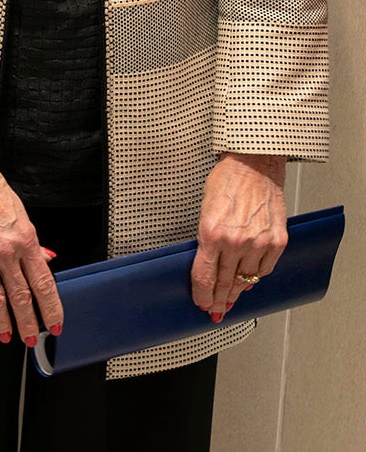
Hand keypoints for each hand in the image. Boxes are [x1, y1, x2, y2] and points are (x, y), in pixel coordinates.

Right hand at [0, 131, 61, 345]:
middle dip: (28, 322)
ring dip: (1, 321)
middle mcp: (4, 251)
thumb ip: (31, 239)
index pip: (43, 283)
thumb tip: (46, 258)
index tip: (55, 323)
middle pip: (20, 296)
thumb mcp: (19, 210)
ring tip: (7, 337)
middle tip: (31, 338)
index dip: (51, 308)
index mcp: (24, 239)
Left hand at [193, 153, 287, 321]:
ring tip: (231, 300)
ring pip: (246, 279)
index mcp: (211, 233)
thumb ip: (207, 240)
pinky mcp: (277, 241)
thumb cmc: (226, 183)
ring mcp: (259, 243)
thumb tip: (209, 266)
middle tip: (215, 311)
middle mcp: (235, 242)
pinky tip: (249, 281)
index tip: (202, 305)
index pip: (204, 276)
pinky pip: (265, 268)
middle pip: (225, 283)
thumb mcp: (205, 211)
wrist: (254, 166)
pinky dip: (256, 276)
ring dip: (237, 292)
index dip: (202, 295)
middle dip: (219, 300)